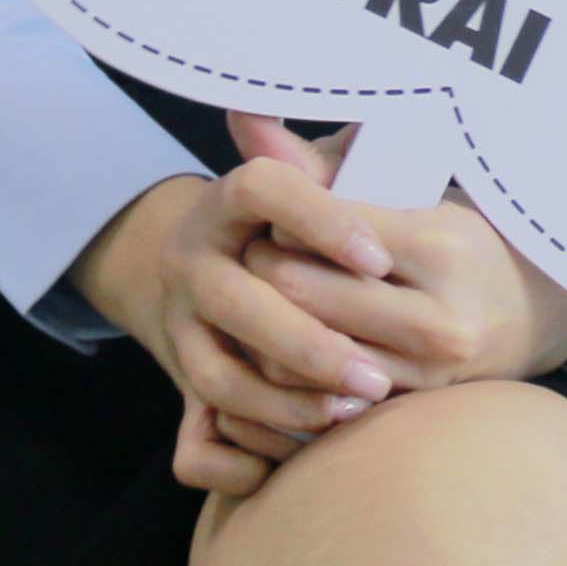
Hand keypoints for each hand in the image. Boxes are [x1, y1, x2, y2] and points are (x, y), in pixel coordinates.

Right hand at [69, 142, 401, 497]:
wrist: (198, 268)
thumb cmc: (290, 221)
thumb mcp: (311, 180)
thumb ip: (342, 160)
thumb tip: (387, 109)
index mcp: (229, 199)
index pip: (265, 188)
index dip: (320, 221)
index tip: (378, 257)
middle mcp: (194, 259)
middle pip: (242, 302)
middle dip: (314, 345)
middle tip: (380, 376)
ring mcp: (179, 327)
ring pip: (220, 378)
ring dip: (288, 403)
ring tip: (354, 412)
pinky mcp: (179, 386)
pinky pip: (196, 441)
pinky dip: (243, 456)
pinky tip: (302, 454)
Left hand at [192, 116, 566, 476]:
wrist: (539, 316)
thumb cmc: (465, 239)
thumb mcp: (414, 191)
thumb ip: (325, 164)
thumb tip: (245, 119)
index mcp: (441, 245)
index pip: (318, 231)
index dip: (281, 219)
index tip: (272, 213)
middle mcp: (437, 316)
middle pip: (298, 291)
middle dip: (261, 268)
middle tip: (252, 253)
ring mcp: (424, 373)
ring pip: (298, 354)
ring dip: (268, 325)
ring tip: (266, 298)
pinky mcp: (408, 408)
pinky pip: (319, 398)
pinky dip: (292, 371)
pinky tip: (286, 345)